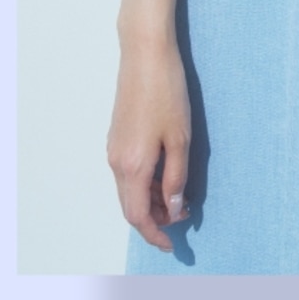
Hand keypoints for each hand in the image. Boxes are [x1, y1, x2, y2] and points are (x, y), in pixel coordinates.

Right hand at [106, 35, 191, 251]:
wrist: (144, 54)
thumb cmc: (166, 91)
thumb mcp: (180, 138)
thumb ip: (176, 177)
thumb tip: (174, 208)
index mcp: (132, 166)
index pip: (138, 216)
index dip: (155, 234)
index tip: (173, 245)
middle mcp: (116, 161)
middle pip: (131, 207)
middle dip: (155, 221)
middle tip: (183, 220)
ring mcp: (114, 148)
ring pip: (129, 190)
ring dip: (151, 201)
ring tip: (180, 199)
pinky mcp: (117, 137)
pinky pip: (128, 173)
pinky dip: (145, 184)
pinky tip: (166, 177)